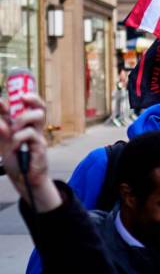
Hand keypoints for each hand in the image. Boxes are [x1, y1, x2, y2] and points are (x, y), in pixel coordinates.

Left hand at [0, 94, 60, 210]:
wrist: (22, 178)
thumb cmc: (15, 159)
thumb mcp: (4, 140)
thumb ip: (2, 125)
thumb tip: (1, 106)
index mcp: (27, 125)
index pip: (33, 106)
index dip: (28, 97)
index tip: (18, 94)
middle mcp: (35, 128)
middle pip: (41, 107)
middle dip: (33, 99)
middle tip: (23, 98)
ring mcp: (39, 136)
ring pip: (37, 116)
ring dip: (21, 120)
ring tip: (12, 131)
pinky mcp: (40, 146)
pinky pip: (28, 134)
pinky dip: (17, 139)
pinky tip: (14, 148)